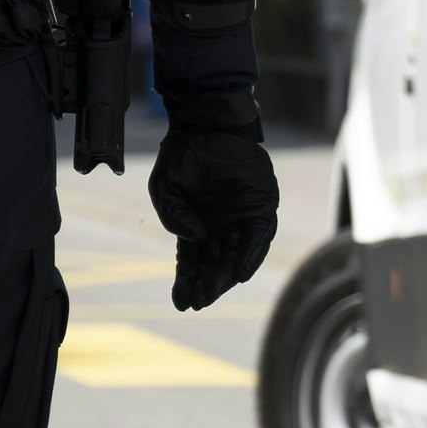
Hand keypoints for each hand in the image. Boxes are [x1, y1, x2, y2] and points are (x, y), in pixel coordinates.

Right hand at [149, 126, 277, 310]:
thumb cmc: (183, 154)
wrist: (205, 124)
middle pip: (215, 263)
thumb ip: (174, 216)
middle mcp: (221, 226)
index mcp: (197, 225)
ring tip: (214, 291)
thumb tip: (196, 239)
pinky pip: (259, 236)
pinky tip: (240, 272)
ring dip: (227, 275)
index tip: (181, 303)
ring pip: (237, 255)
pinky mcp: (262, 206)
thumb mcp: (164, 189)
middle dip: (208, 284)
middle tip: (199, 301)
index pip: (192, 262)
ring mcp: (242, 217)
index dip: (187, 283)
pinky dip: (251, 254)